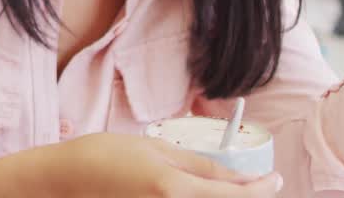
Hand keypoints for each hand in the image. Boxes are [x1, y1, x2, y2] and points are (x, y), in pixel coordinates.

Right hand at [42, 133, 282, 196]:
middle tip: (256, 185)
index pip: (234, 197)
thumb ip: (202, 168)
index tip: (277, 180)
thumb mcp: (157, 151)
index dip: (262, 190)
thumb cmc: (107, 156)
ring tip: (227, 188)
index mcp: (173, 190)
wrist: (66, 179)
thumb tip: (242, 179)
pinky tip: (200, 193)